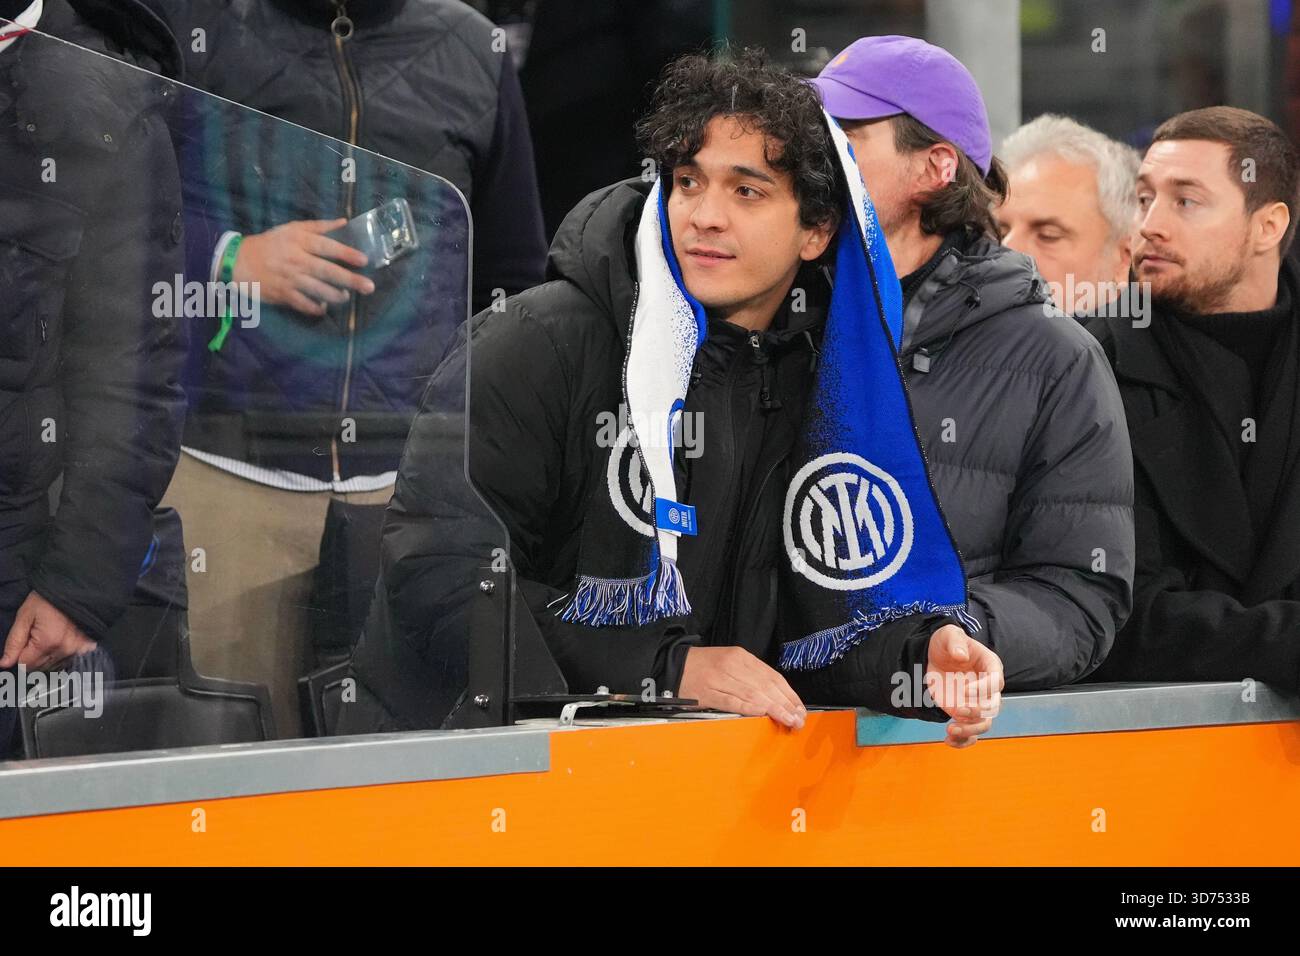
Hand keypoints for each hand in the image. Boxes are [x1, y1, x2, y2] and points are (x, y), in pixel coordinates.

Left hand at [1, 591, 96, 670]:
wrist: (73, 590)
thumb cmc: (46, 600)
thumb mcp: (24, 617)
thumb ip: (14, 642)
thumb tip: (5, 664)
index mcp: (47, 642)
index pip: (25, 665)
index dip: (20, 654)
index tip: (25, 639)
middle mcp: (64, 650)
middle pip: (39, 668)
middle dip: (32, 657)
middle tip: (35, 636)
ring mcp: (77, 650)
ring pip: (52, 666)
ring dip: (46, 657)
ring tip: (48, 637)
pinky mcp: (85, 647)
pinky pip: (66, 661)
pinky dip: (58, 656)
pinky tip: (58, 642)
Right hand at [232, 218, 373, 316]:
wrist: (239, 261)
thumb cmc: (270, 243)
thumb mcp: (292, 229)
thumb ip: (319, 226)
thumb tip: (345, 222)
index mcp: (299, 241)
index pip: (327, 247)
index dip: (346, 253)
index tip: (364, 260)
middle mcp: (296, 260)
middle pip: (327, 271)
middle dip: (350, 280)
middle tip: (369, 287)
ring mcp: (290, 279)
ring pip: (318, 290)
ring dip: (336, 296)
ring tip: (346, 296)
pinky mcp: (283, 295)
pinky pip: (304, 305)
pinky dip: (316, 308)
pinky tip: (324, 308)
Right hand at [679, 646, 806, 729]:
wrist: (671, 666)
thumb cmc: (702, 668)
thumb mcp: (729, 664)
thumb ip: (750, 677)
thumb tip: (776, 699)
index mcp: (741, 656)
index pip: (773, 677)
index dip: (789, 694)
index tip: (800, 709)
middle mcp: (733, 664)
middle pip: (766, 686)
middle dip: (786, 704)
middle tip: (799, 720)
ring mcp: (720, 677)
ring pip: (754, 694)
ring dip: (774, 709)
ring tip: (788, 721)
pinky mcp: (708, 692)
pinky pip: (733, 701)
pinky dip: (750, 708)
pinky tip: (763, 715)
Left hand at [924, 624, 1003, 748]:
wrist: (933, 656)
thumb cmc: (946, 643)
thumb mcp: (948, 635)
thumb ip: (955, 641)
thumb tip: (961, 655)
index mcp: (990, 666)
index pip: (997, 682)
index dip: (984, 689)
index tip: (964, 690)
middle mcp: (987, 688)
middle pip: (993, 707)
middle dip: (977, 712)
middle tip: (957, 711)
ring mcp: (976, 702)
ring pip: (984, 724)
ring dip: (970, 731)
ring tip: (950, 730)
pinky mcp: (964, 713)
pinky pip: (970, 733)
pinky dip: (962, 741)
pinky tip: (948, 740)